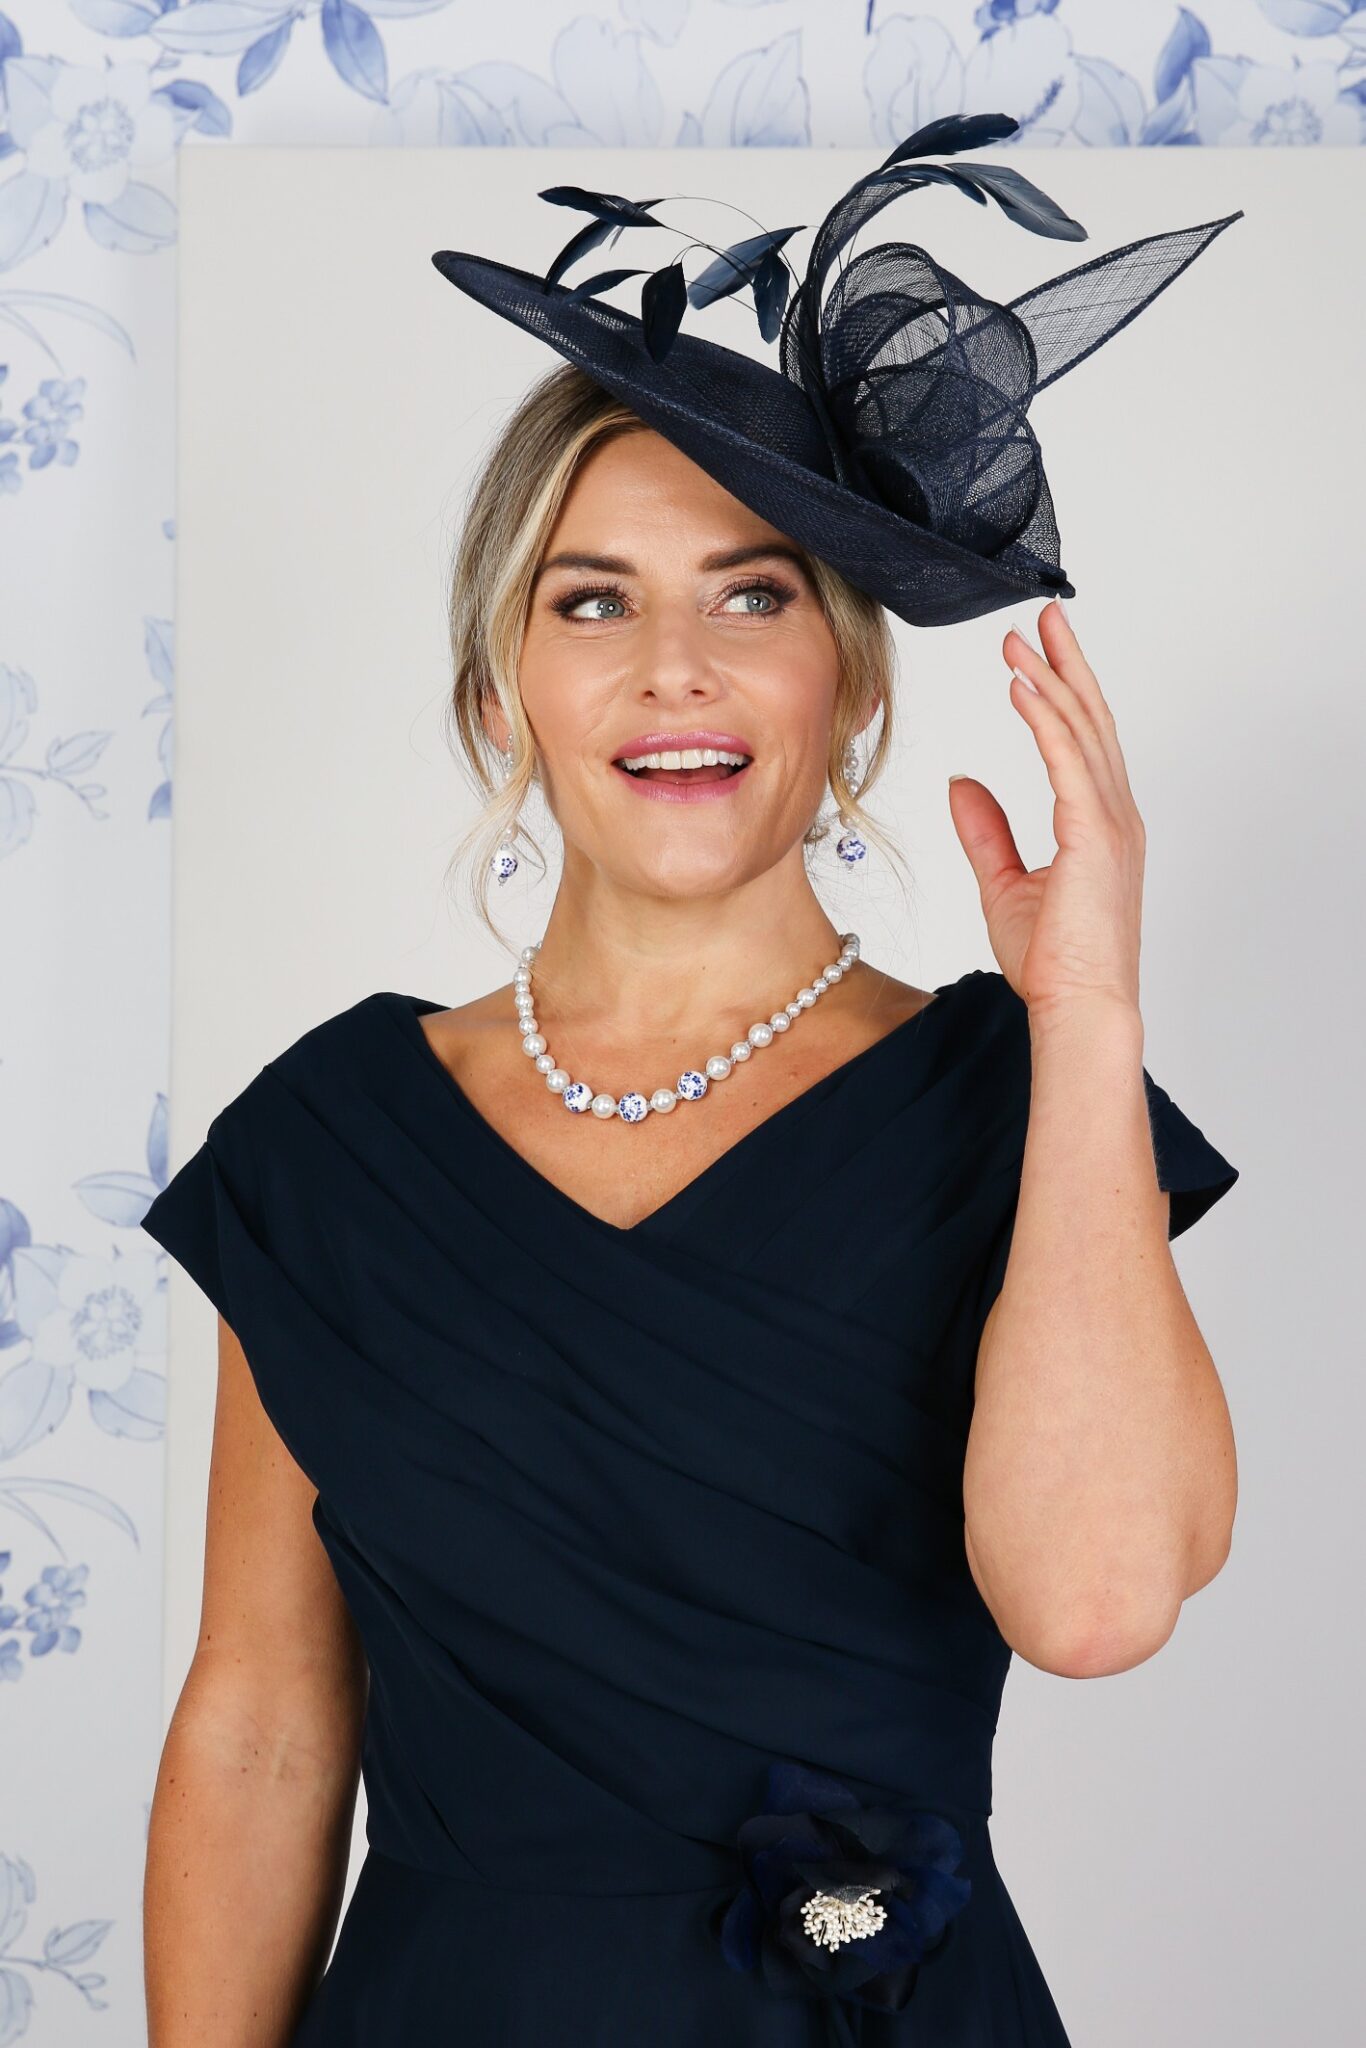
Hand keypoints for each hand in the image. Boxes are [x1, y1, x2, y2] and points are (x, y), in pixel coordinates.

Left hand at [947, 599, 1144, 1022]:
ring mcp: (1111, 823)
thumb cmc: (1055, 962)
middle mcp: (1115, 815)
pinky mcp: (1094, 836)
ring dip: (1051, 678)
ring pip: (1081, 731)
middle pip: (1090, 720)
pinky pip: (1068, 762)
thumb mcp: (1006, 884)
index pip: (1083, 741)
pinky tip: (1024, 687)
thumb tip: (961, 783)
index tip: (1036, 652)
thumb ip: (986, 831)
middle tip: (1040, 617)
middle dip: (1065, 664)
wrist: (1080, 1007)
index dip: (1061, 691)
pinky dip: (1047, 719)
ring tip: (1021, 638)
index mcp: (1100, 825)